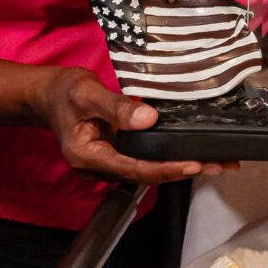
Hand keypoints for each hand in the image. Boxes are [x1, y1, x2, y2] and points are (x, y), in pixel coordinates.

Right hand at [30, 67, 226, 186]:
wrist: (48, 95)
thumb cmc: (63, 92)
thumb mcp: (87, 93)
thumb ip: (117, 108)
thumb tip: (149, 119)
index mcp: (88, 156)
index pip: (134, 169)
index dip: (165, 169)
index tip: (194, 164)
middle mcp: (99, 166)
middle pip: (146, 174)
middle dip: (183, 171)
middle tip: (220, 165)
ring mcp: (108, 162)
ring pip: (149, 169)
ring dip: (181, 166)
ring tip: (217, 162)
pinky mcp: (117, 154)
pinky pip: (146, 159)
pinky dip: (170, 156)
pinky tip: (192, 152)